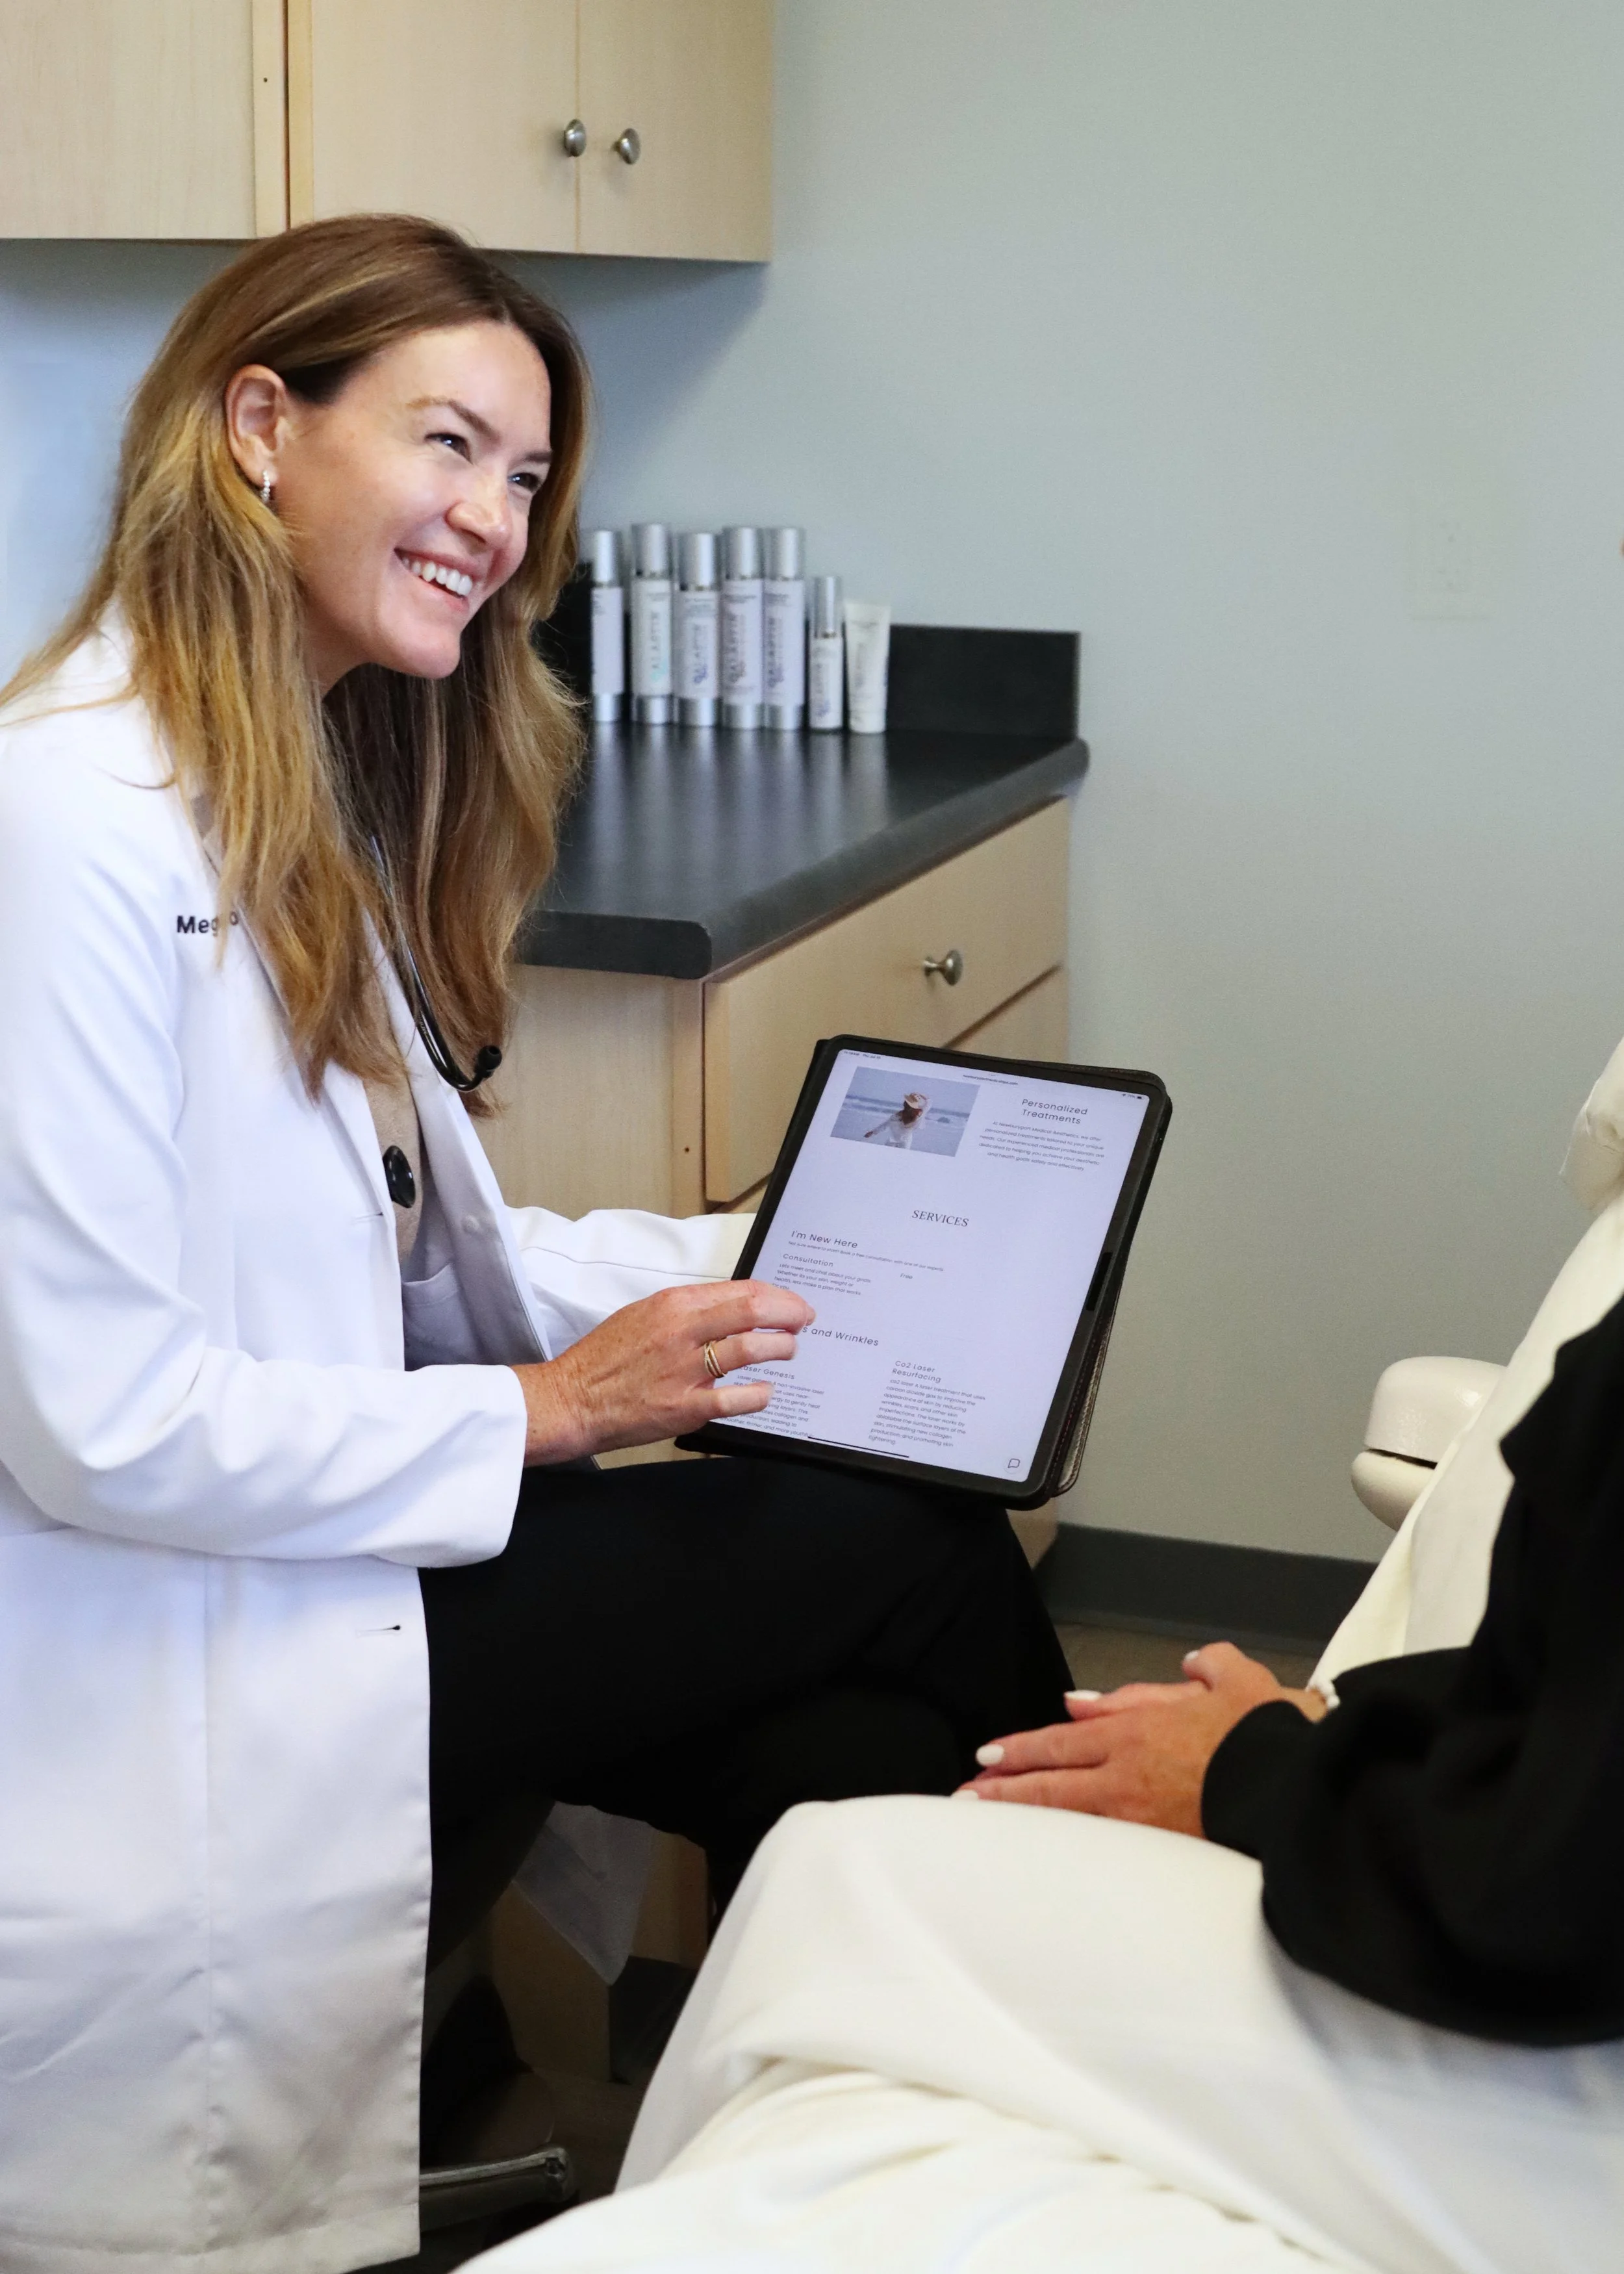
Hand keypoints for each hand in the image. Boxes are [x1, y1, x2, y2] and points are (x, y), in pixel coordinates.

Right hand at [509, 1279, 813, 1463]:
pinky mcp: (684, 1407)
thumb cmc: (604, 1359)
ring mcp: (684, 1370)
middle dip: (788, 1314)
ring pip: (750, 1349)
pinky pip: (735, 1399)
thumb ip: (687, 1311)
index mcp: (671, 1304)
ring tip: (788, 1350)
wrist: (571, 1399)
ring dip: (779, 1348)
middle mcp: (680, 1331)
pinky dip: (758, 1394)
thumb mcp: (642, 1315)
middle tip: (803, 1320)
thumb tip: (731, 1309)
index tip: (790, 1303)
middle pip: (751, 1311)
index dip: (775, 1295)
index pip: (739, 1290)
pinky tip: (765, 1392)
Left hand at [960, 1641, 1326, 1836]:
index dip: (1021, 1750)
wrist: (1296, 1786)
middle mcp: (1126, 1776)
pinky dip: (1071, 1848)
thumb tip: (1183, 1665)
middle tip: (966, 1797)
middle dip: (1004, 1789)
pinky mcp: (1162, 1851)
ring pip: (1068, 1818)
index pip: (1061, 1741)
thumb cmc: (1266, 1732)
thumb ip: (1198, 1668)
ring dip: (1025, 1819)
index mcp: (1137, 1732)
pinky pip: (1103, 1848)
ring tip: (988, 1826)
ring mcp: (1140, 1818)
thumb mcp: (1232, 1679)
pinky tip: (1052, 1856)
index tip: (988, 1756)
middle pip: (1051, 1783)